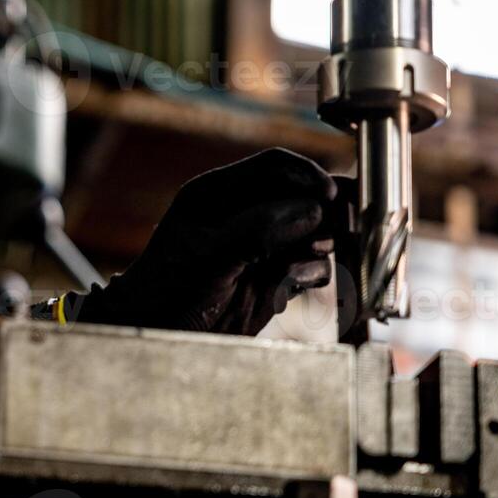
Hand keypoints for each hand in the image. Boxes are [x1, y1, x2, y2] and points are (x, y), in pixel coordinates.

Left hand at [74, 149, 340, 335]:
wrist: (160, 330)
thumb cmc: (169, 285)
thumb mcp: (209, 254)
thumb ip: (258, 230)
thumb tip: (312, 209)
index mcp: (220, 193)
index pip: (274, 166)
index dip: (307, 174)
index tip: (329, 194)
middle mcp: (246, 213)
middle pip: (301, 197)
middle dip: (323, 211)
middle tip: (338, 229)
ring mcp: (263, 244)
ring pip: (312, 231)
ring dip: (318, 243)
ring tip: (301, 261)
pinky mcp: (275, 275)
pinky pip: (310, 264)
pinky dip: (310, 271)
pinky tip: (288, 287)